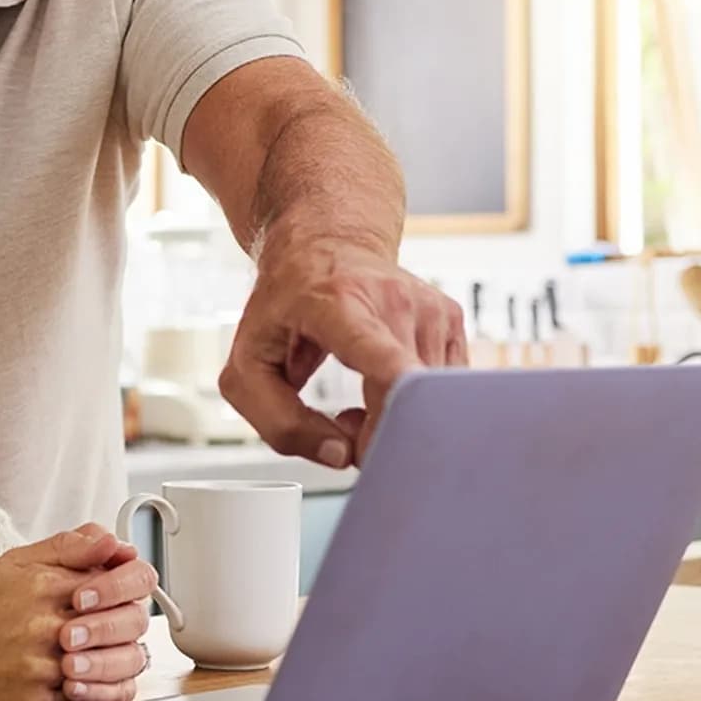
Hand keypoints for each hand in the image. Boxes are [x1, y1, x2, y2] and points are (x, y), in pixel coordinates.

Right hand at [0, 526, 153, 700]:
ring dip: (119, 658)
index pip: (124, 578)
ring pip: (121, 664)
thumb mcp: (18, 562)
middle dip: (128, 622)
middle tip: (111, 625)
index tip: (117, 592)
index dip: (129, 585)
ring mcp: (45, 668)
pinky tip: (89, 681)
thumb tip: (114, 542)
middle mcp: (48, 626)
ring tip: (98, 653)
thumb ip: (70, 546)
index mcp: (48, 585)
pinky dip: (104, 692)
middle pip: (130, 622)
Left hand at [219, 219, 466, 467]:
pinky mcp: (451, 320)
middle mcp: (393, 301)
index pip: (380, 354)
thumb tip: (340, 455)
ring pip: (429, 400)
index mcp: (338, 304)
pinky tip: (384, 385)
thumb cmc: (284, 305)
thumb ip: (278, 422)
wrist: (324, 245)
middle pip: (408, 396)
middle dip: (378, 436)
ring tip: (359, 398)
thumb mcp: (249, 366)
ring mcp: (429, 308)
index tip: (407, 419)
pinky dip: (414, 404)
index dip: (397, 393)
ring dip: (394, 420)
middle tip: (343, 426)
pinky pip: (442, 389)